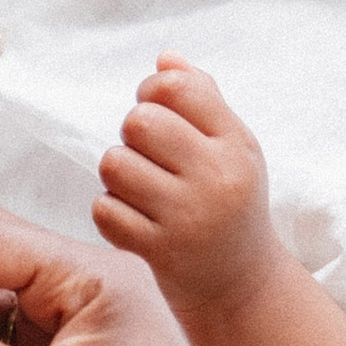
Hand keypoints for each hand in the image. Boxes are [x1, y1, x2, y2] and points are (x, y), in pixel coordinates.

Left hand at [95, 57, 281, 320]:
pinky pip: (104, 210)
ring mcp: (188, 217)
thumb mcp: (233, 149)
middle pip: (140, 122)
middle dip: (132, 136)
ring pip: (115, 164)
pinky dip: (110, 213)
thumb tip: (165, 58)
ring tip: (140, 191)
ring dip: (117, 176)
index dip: (151, 92)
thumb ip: (203, 99)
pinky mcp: (160, 252)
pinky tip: (133, 222)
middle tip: (148, 159)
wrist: (241, 286)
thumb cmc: (229, 204)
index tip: (154, 113)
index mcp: (236, 143)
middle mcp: (217, 177)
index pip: (177, 87)